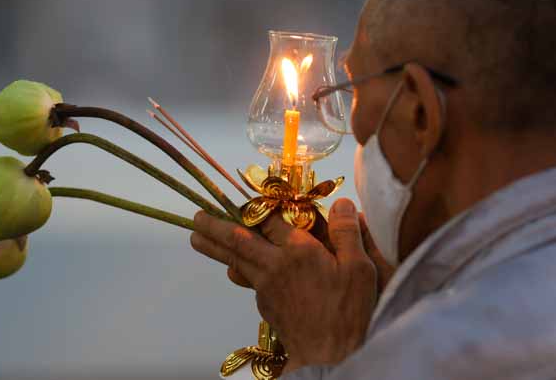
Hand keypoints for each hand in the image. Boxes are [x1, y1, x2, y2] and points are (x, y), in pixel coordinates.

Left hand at [191, 198, 390, 369]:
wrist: (331, 357)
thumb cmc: (349, 312)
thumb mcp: (360, 268)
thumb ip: (347, 233)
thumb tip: (342, 203)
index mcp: (298, 251)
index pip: (269, 220)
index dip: (256, 206)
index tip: (240, 198)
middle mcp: (275, 266)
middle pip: (237, 240)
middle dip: (214, 227)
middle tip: (196, 217)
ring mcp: (265, 288)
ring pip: (236, 261)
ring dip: (215, 248)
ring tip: (198, 239)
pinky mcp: (265, 307)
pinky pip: (249, 282)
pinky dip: (239, 270)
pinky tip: (237, 269)